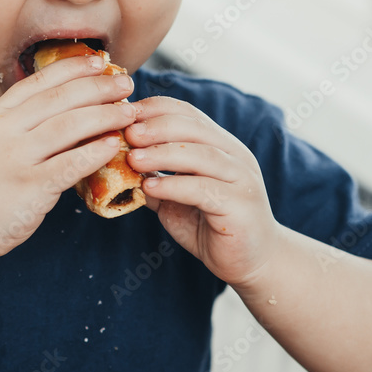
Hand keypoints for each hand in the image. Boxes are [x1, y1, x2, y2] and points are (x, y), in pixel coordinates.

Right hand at [0, 54, 137, 260]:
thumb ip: (20, 125)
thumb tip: (68, 106)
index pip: (40, 81)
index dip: (74, 68)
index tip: (100, 61)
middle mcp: (5, 131)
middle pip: (61, 99)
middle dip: (98, 87)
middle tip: (126, 84)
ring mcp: (16, 159)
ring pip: (70, 126)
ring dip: (105, 116)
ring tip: (128, 113)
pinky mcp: (30, 188)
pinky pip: (70, 164)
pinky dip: (94, 152)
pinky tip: (113, 146)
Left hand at [124, 96, 282, 287]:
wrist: (253, 262)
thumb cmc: (212, 226)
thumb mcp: (178, 198)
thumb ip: (157, 179)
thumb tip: (119, 165)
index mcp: (221, 146)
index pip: (188, 114)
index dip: (156, 109)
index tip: (125, 114)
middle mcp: (235, 156)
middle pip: (194, 129)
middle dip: (157, 127)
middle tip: (128, 134)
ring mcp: (242, 179)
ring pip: (201, 155)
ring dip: (162, 154)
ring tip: (133, 159)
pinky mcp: (242, 206)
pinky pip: (204, 190)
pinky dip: (174, 186)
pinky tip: (149, 188)